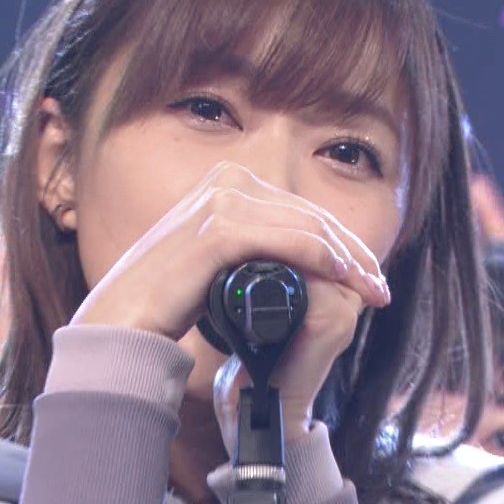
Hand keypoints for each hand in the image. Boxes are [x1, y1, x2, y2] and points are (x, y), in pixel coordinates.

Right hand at [72, 162, 390, 436]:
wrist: (124, 323)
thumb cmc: (167, 300)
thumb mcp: (215, 261)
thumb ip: (247, 246)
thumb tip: (293, 260)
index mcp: (227, 182)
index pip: (300, 210)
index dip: (341, 243)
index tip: (366, 278)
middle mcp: (227, 181)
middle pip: (311, 215)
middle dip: (353, 253)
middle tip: (379, 288)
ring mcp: (223, 200)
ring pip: (309, 228)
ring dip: (349, 262)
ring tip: (372, 292)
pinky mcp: (222, 229)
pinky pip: (292, 242)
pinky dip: (324, 260)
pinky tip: (344, 280)